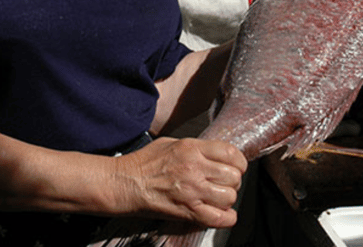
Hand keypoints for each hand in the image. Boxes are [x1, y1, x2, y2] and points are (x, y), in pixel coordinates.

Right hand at [114, 137, 247, 227]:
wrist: (124, 183)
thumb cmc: (143, 163)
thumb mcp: (171, 143)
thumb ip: (195, 148)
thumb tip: (214, 153)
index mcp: (191, 149)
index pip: (231, 153)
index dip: (238, 162)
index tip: (236, 166)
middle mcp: (195, 169)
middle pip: (233, 176)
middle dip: (234, 180)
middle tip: (225, 183)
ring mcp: (192, 191)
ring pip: (229, 196)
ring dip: (228, 198)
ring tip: (219, 197)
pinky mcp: (187, 211)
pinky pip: (218, 218)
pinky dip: (226, 218)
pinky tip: (222, 214)